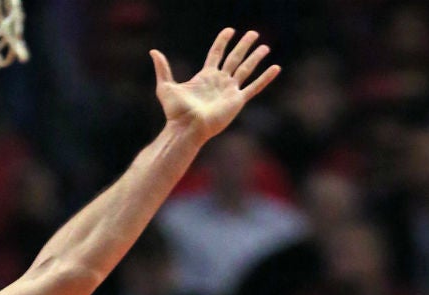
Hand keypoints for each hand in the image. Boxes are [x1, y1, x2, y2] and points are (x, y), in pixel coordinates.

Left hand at [152, 29, 279, 142]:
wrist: (187, 128)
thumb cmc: (176, 112)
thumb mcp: (165, 87)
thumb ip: (163, 69)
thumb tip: (153, 52)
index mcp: (206, 76)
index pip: (217, 53)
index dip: (222, 41)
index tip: (229, 31)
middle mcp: (220, 81)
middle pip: (234, 58)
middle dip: (243, 45)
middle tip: (253, 33)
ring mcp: (230, 91)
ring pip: (246, 69)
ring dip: (256, 57)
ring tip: (265, 46)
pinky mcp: (237, 101)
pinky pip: (254, 87)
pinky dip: (265, 78)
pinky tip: (276, 68)